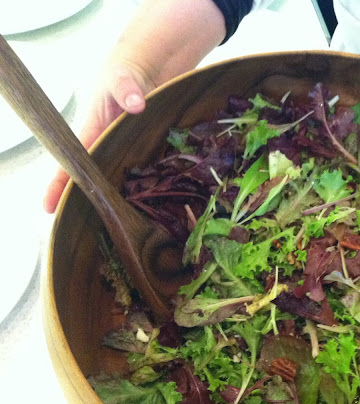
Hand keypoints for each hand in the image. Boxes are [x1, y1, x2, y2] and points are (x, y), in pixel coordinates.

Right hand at [42, 0, 226, 212]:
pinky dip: (148, 189)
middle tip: (91, 230)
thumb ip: (126, 87)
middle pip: (94, 177)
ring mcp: (128, 149)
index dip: (58, 185)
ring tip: (123, 228)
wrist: (155, 65)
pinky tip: (157, 208)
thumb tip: (135, 103)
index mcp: (91, 130)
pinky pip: (146, 174)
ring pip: (120, 180)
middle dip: (90, 202)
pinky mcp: (148, 151)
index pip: (70, 161)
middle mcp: (107, 144)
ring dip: (120, 200)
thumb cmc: (127, 70)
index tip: (49, 209)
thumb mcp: (123, 75)